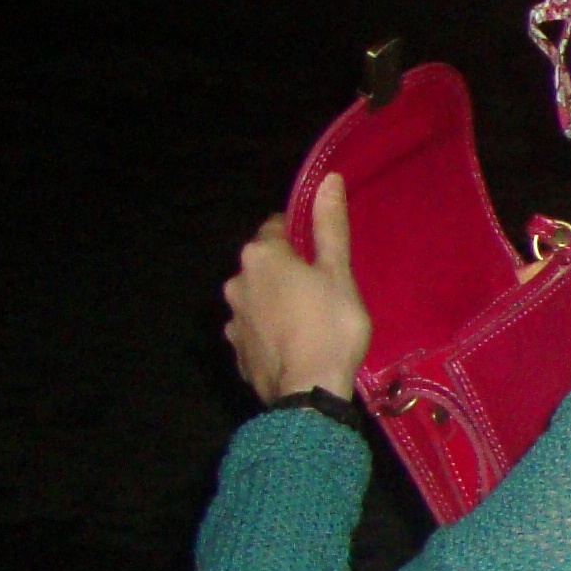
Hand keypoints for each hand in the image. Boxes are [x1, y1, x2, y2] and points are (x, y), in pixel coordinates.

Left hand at [226, 175, 371, 404]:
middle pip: (263, 264)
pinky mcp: (236, 350)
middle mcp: (237, 281)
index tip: (320, 252)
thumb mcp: (338, 273)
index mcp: (262, 255)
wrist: (307, 392)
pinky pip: (254, 329)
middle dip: (285, 270)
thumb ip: (329, 226)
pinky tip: (291, 345)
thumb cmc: (329, 325)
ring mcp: (232, 318)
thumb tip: (328, 178)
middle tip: (320, 289)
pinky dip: (269, 331)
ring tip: (306, 321)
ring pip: (256, 298)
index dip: (299, 234)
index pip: (275, 226)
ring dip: (274, 302)